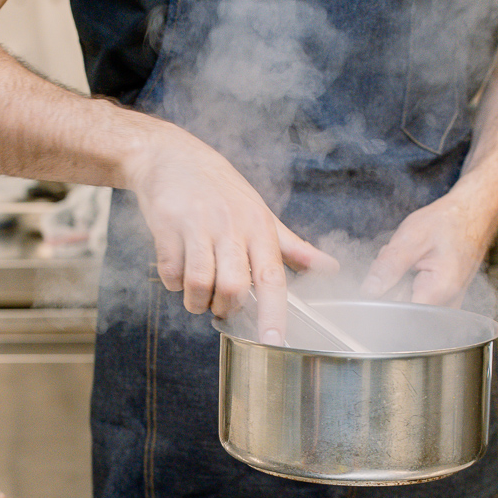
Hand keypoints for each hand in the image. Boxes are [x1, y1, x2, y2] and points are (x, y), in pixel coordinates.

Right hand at [126, 120, 337, 342]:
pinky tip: (178, 272)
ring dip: (196, 301)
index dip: (274, 314)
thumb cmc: (221, 189)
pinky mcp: (166, 226)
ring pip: (199, 285)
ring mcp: (197, 226)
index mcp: (259, 227)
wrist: (171, 156)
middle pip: (233, 288)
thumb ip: (294, 247)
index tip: (274, 341)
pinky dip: (173, 284)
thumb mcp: (261, 213)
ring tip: (197, 294)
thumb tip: (331, 268)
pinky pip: (171, 274)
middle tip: (221, 306)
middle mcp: (231, 226)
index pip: (272, 278)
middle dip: (225, 309)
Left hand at [360, 188, 495, 306]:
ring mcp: (449, 304)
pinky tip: (416, 267)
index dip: (381, 299)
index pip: (398, 314)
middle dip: (390, 287)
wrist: (473, 213)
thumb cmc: (448, 221)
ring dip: (399, 283)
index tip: (382, 278)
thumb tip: (368, 292)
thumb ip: (388, 268)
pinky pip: (418, 299)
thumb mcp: (411, 238)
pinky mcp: (446, 300)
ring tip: (411, 261)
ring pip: (409, 303)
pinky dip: (409, 283)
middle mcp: (447, 304)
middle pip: (402, 308)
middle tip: (400, 261)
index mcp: (438, 291)